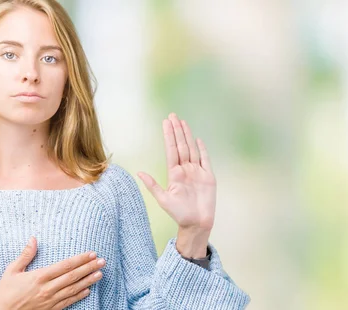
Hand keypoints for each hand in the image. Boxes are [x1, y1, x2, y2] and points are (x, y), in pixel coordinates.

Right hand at [0, 236, 105, 309]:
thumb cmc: (5, 291)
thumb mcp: (12, 270)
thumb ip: (25, 255)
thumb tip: (33, 238)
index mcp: (39, 277)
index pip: (65, 266)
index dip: (80, 259)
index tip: (91, 253)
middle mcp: (47, 289)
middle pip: (73, 276)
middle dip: (89, 268)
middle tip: (102, 261)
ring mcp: (49, 301)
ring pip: (73, 289)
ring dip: (88, 281)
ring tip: (100, 274)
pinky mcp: (50, 309)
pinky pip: (68, 302)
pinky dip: (79, 296)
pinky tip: (88, 290)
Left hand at [137, 113, 215, 256]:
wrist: (197, 224)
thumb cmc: (179, 214)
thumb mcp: (163, 199)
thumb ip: (152, 185)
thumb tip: (139, 173)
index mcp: (174, 173)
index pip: (171, 150)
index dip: (169, 136)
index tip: (166, 123)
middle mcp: (186, 169)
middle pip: (181, 146)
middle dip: (177, 130)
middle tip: (173, 115)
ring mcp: (197, 172)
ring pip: (192, 149)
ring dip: (187, 135)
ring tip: (183, 122)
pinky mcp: (208, 177)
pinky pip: (206, 160)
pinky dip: (202, 149)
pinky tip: (198, 139)